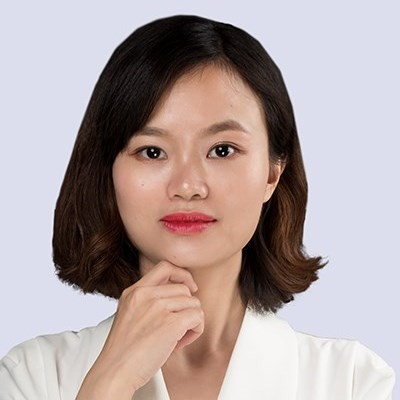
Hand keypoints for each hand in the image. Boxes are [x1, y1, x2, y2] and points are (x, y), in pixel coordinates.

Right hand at [76, 261, 203, 398]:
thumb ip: (148, 302)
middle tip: (178, 327)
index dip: (182, 275)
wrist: (114, 373)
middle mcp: (145, 295)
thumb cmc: (124, 352)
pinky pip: (198, 317)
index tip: (189, 288)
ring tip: (177, 337)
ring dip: (192, 321)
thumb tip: (180, 295)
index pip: (165, 267)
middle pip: (184, 289)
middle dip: (187, 308)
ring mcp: (158, 307)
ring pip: (194, 303)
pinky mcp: (171, 323)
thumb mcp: (130, 314)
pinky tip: (181, 342)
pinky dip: (196, 330)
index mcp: (134, 291)